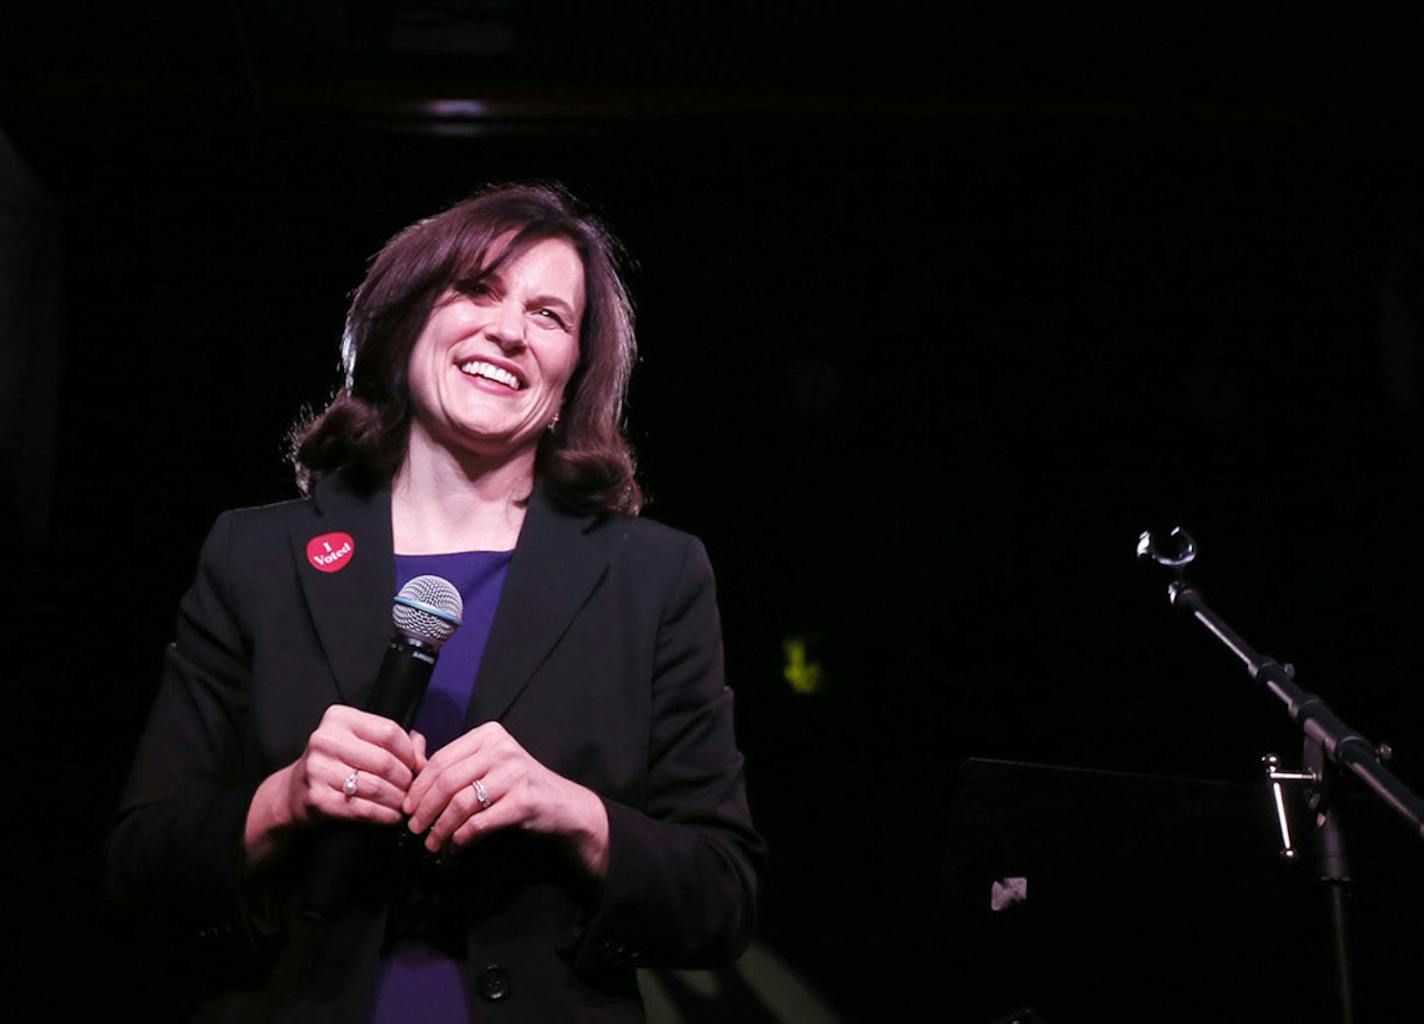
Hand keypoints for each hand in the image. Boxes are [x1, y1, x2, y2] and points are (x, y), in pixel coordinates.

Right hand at [244, 705, 423, 865]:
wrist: (294, 793)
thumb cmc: (336, 765)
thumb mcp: (361, 743)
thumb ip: (395, 742)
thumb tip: (423, 753)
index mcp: (339, 718)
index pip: (389, 732)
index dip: (410, 753)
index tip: (418, 767)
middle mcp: (325, 740)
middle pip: (385, 761)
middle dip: (406, 780)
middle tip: (413, 790)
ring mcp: (318, 770)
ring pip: (376, 786)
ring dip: (398, 799)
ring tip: (404, 804)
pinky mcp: (317, 799)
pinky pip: (363, 809)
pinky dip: (384, 815)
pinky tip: (392, 816)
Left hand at [403, 722, 609, 875]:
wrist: (563, 806)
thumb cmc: (519, 787)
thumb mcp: (488, 765)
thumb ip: (455, 765)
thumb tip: (411, 767)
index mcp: (489, 734)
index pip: (442, 759)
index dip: (419, 786)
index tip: (407, 807)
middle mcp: (502, 749)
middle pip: (447, 781)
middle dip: (424, 809)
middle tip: (414, 828)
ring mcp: (515, 774)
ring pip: (460, 803)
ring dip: (441, 828)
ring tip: (432, 843)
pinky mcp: (524, 801)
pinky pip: (480, 822)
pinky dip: (462, 838)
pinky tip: (456, 846)